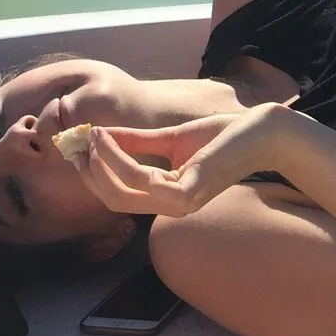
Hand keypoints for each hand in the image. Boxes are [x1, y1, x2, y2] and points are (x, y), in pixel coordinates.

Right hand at [66, 105, 292, 217]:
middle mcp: (173, 205)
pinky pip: (143, 181)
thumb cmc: (221, 135)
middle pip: (114, 198)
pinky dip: (120, 159)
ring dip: (101, 161)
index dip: (92, 173)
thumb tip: (98, 137)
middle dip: (89, 172)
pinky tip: (111, 138)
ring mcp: (181, 202)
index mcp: (168, 196)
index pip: (118, 194)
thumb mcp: (169, 138)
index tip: (76, 146)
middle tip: (76, 143)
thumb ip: (136, 143)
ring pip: (123, 191)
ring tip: (94, 134)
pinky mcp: (189, 192)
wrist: (259, 130)